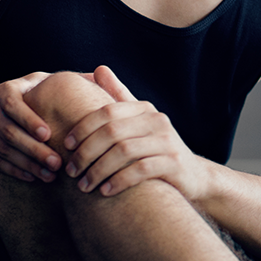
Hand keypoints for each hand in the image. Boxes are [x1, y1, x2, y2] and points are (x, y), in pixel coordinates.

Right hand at [0, 72, 62, 180]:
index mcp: (2, 92)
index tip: (48, 134)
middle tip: (57, 163)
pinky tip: (33, 177)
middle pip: (10, 133)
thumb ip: (56, 82)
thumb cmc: (12, 96)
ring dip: (28, 165)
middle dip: (35, 150)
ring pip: (3, 151)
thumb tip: (94, 75)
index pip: (13, 105)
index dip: (29, 120)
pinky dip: (15, 171)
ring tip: (50, 174)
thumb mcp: (29, 82)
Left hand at [62, 65, 211, 199]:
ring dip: (98, 170)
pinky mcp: (174, 163)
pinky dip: (119, 181)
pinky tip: (105, 191)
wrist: (194, 175)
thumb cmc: (156, 148)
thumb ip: (119, 97)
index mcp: (145, 109)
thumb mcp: (139, 121)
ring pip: (124, 152)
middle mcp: (158, 121)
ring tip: (84, 186)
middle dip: (86, 153)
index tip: (66, 146)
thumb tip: (99, 69)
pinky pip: (140, 170)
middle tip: (71, 171)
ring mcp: (168, 141)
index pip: (106, 112)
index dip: (83, 128)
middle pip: (112, 132)